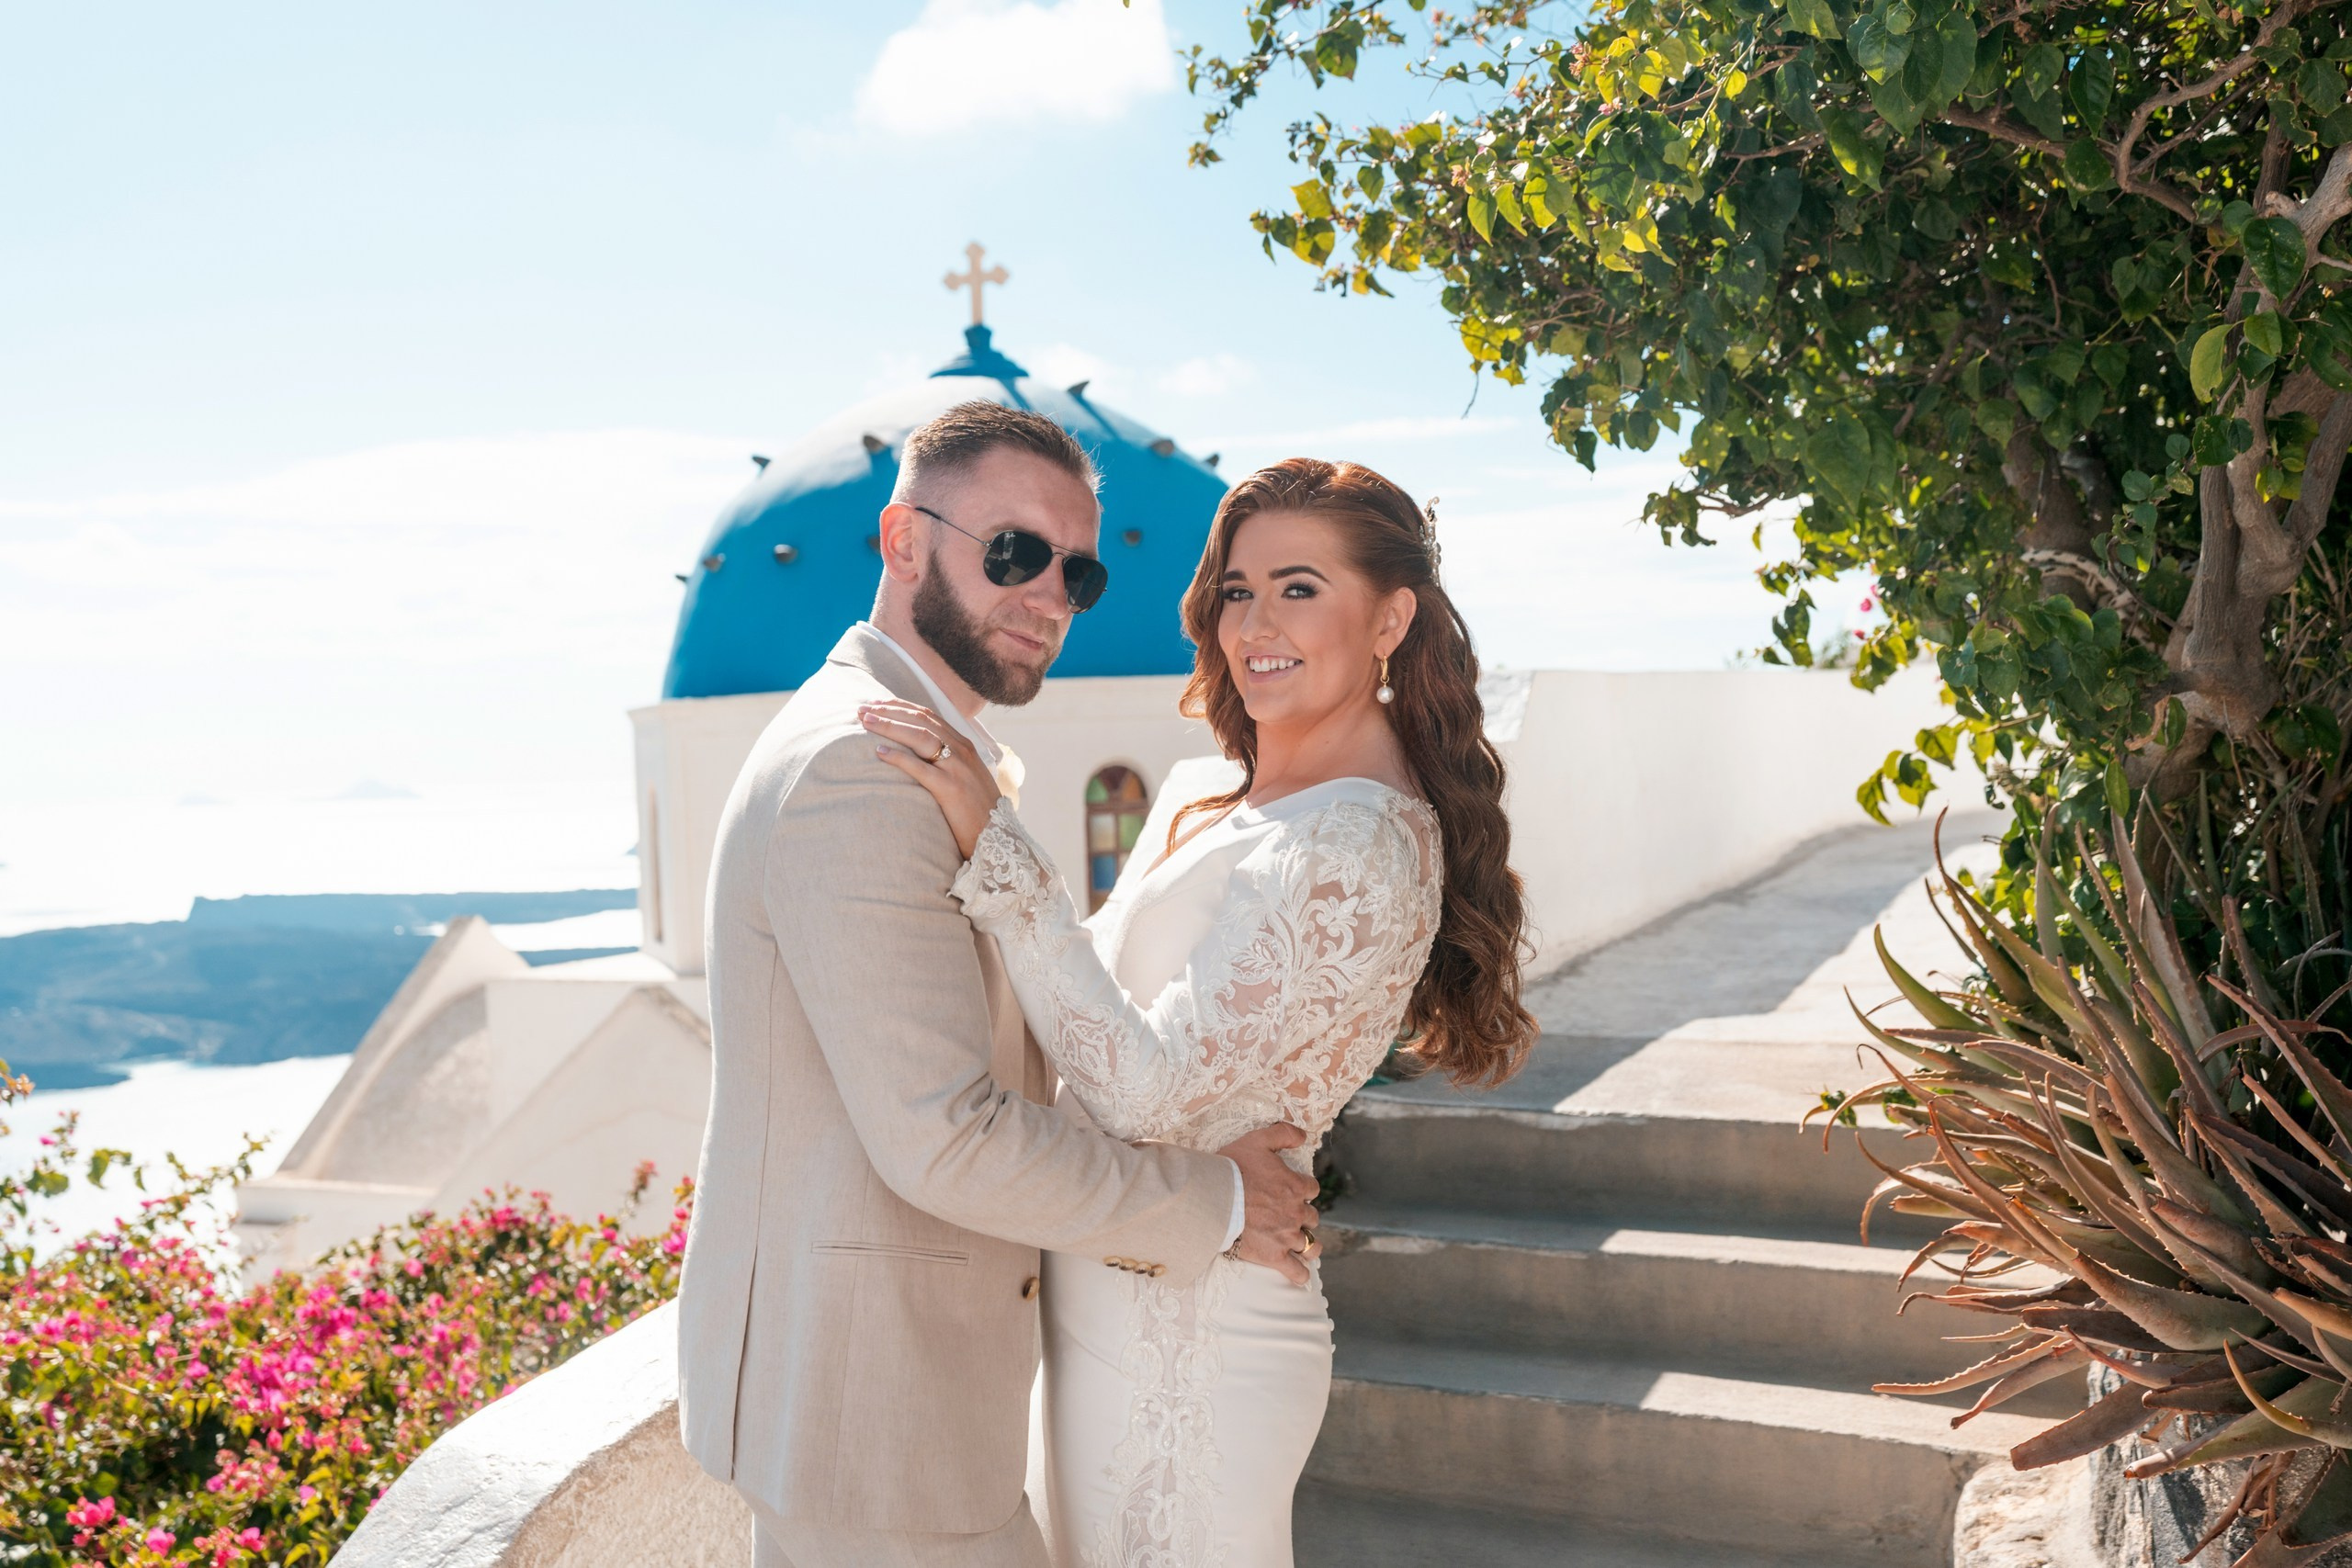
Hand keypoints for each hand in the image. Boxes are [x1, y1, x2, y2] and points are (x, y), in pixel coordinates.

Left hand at [861, 699, 999, 857]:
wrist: (998, 836)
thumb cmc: (977, 810)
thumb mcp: (966, 777)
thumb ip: (948, 761)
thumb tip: (921, 755)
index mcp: (964, 745)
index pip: (929, 715)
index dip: (901, 706)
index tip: (877, 703)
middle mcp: (961, 750)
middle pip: (921, 720)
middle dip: (889, 711)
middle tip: (862, 709)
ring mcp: (957, 768)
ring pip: (919, 736)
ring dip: (889, 725)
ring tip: (866, 721)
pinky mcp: (951, 789)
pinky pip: (919, 768)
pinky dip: (898, 757)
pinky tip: (879, 752)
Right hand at [1218, 1123, 1321, 1287]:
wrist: (1212, 1199)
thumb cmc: (1232, 1168)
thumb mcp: (1258, 1139)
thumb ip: (1283, 1133)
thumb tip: (1303, 1136)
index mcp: (1296, 1186)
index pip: (1312, 1188)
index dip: (1302, 1189)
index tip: (1290, 1190)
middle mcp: (1296, 1213)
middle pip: (1312, 1217)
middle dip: (1302, 1215)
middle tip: (1286, 1215)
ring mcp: (1287, 1237)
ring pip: (1311, 1245)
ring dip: (1308, 1244)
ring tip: (1301, 1244)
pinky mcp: (1274, 1257)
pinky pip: (1297, 1272)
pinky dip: (1300, 1274)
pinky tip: (1298, 1273)